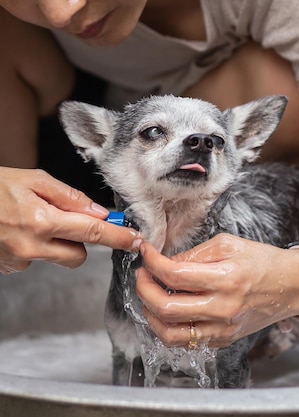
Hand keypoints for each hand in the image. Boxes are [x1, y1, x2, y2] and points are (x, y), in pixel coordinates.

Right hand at [0, 167, 141, 274]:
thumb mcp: (34, 179)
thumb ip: (69, 197)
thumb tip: (98, 212)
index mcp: (42, 221)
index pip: (93, 233)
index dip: (119, 238)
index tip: (137, 241)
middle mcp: (31, 246)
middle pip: (79, 255)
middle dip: (81, 240)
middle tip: (66, 220)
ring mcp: (18, 260)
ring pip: (57, 257)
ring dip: (56, 243)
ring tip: (32, 221)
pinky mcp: (8, 267)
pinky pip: (35, 259)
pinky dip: (33, 246)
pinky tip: (16, 230)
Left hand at [136, 234, 298, 347]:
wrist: (292, 285)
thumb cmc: (264, 261)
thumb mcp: (230, 245)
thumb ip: (195, 254)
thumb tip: (166, 264)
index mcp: (226, 278)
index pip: (174, 274)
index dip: (152, 262)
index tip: (145, 253)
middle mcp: (223, 307)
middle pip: (166, 308)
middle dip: (143, 289)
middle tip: (142, 276)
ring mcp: (223, 328)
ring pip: (170, 333)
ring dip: (151, 315)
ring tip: (150, 297)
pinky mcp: (224, 339)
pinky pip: (186, 341)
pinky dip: (169, 327)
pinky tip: (169, 311)